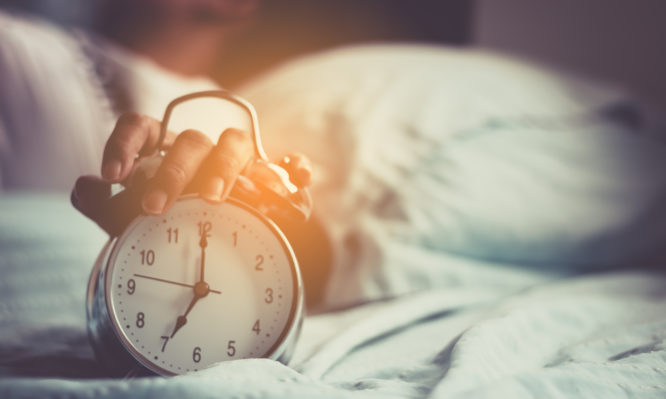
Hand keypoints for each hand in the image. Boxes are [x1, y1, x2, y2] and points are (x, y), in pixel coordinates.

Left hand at [71, 112, 312, 234]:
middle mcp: (202, 150)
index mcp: (164, 152)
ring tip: (213, 198)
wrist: (221, 250)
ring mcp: (240, 162)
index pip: (142, 127)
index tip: (111, 175)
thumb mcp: (136, 224)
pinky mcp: (273, 179)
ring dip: (223, 167)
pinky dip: (293, 168)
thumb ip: (107, 208)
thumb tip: (83, 186)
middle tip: (155, 208)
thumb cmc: (177, 227)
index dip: (124, 145)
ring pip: (235, 143)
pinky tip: (294, 179)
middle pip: (190, 141)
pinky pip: (288, 164)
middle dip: (172, 172)